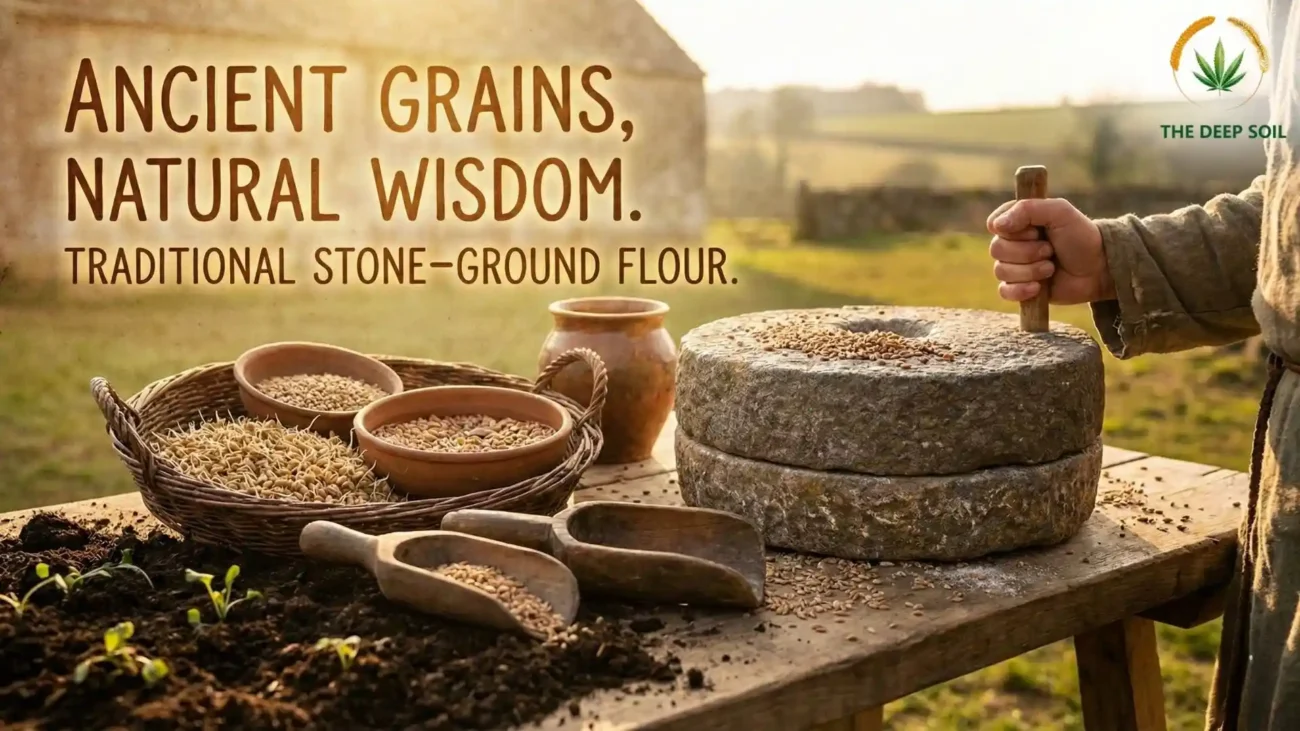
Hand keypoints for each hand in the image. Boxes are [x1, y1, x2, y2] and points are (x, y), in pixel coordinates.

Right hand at [986, 198, 1112, 303]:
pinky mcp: (1020, 288)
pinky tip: (1039, 288)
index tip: (1036, 231)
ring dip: (1030, 271)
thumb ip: (1027, 209)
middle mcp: (1013, 243)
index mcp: (1019, 221)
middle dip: (1027, 252)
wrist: (1099, 268)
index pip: (995, 224)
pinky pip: (1005, 292)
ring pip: (1001, 271)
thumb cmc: (1081, 236)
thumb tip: (996, 226)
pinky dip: (1021, 290)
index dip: (1012, 230)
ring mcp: (1015, 267)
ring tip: (1051, 268)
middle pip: (997, 249)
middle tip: (1050, 250)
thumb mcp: (1059, 212)